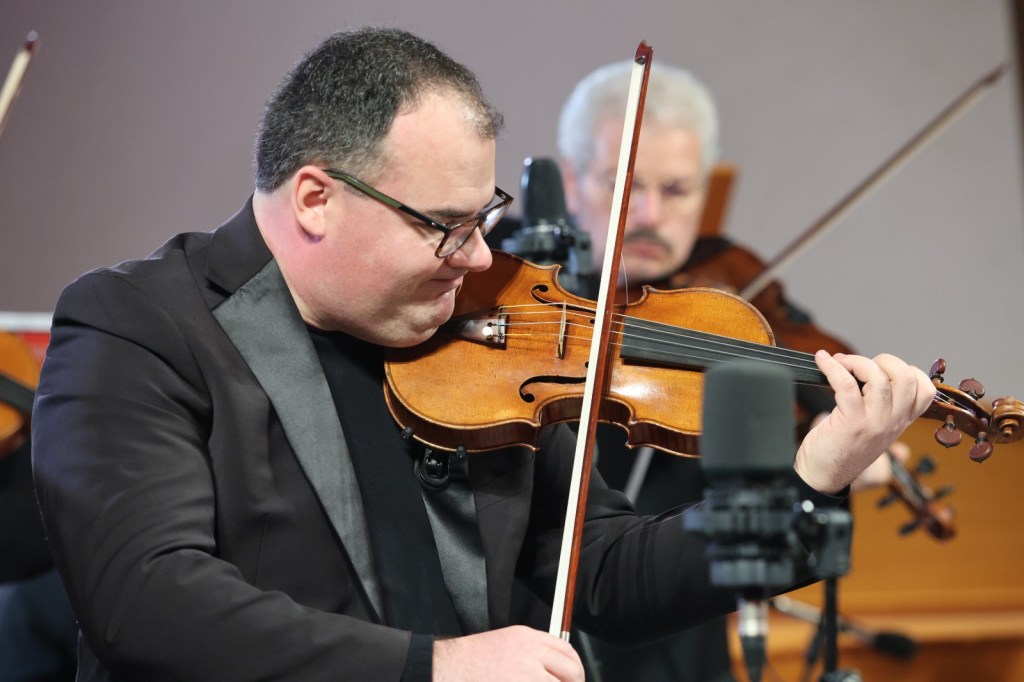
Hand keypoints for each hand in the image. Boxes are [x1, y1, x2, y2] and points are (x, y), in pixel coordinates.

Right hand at [433, 625, 583, 680]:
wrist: (446, 668)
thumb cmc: (468, 661)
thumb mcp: (504, 644)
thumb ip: (530, 653)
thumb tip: (551, 671)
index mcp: (527, 638)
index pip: (567, 651)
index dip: (575, 669)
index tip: (575, 678)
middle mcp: (531, 653)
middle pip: (571, 671)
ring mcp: (527, 675)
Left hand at [794, 351, 934, 493]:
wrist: (822, 478)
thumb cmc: (841, 449)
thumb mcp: (872, 428)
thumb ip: (879, 405)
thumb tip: (866, 369)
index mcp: (900, 422)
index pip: (925, 390)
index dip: (908, 370)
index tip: (882, 369)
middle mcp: (892, 422)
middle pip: (907, 378)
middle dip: (885, 361)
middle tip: (861, 365)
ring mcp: (873, 423)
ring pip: (879, 378)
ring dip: (857, 362)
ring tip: (840, 362)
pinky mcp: (851, 422)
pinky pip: (846, 385)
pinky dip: (833, 367)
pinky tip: (823, 361)